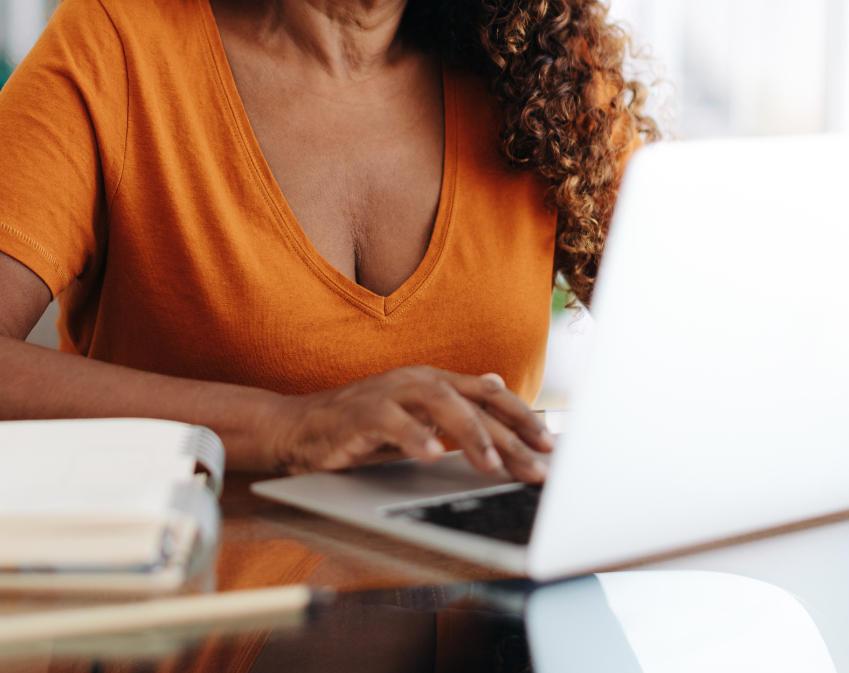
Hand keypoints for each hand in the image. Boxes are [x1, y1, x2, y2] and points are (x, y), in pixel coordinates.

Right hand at [266, 367, 553, 480]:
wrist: (299, 428)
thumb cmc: (361, 427)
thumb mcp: (416, 417)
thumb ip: (454, 405)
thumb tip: (496, 383)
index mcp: (433, 381)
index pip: (489, 394)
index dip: (523, 417)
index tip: (550, 445)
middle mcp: (416, 381)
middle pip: (474, 402)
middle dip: (510, 436)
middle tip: (535, 467)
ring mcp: (389, 393)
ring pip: (441, 404)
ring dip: (471, 435)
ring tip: (492, 465)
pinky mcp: (360, 413)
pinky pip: (392, 422)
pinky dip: (414, 438)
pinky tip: (433, 456)